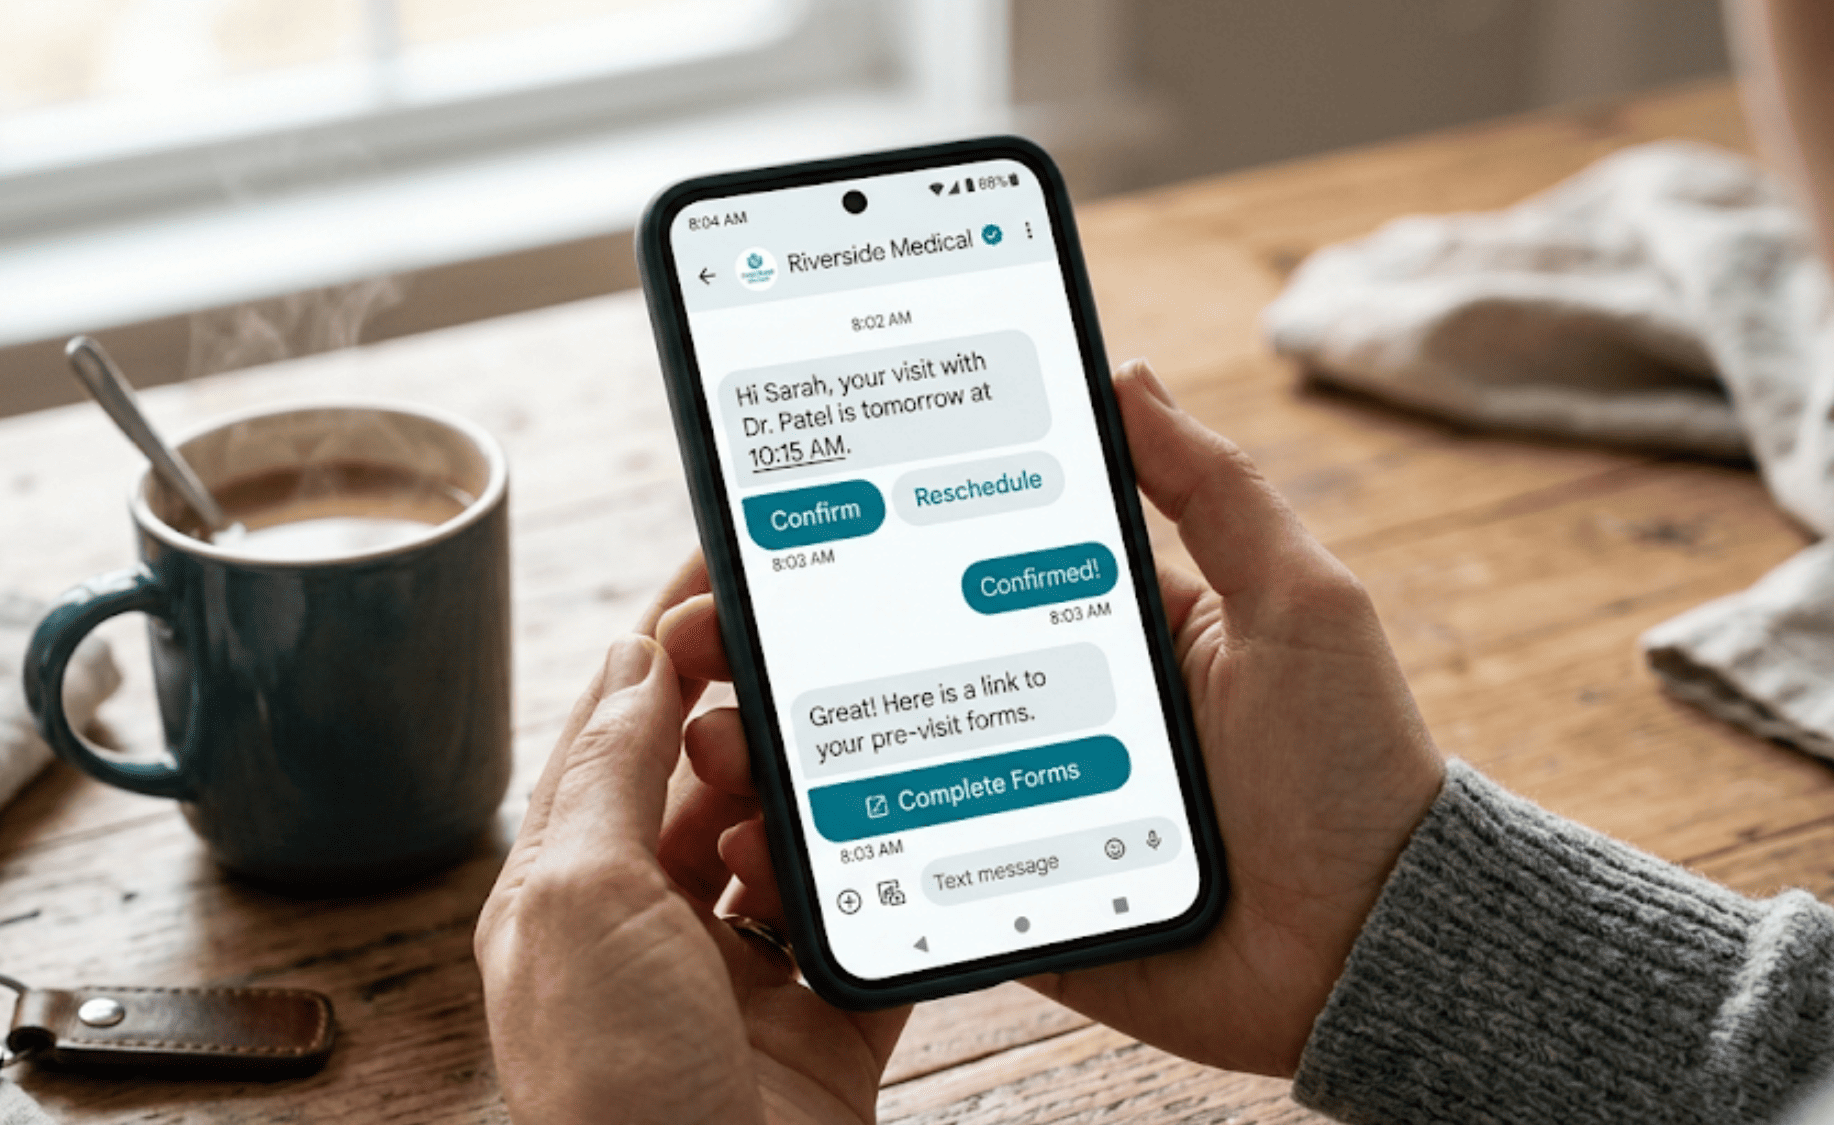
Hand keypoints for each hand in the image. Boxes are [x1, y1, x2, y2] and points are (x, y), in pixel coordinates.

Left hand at [475, 561, 909, 1124]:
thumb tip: (634, 656)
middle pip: (708, 779)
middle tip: (798, 638)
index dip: (666, 641)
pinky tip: (901, 838)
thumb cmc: (610, 1091)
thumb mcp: (576, 900)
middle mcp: (651, 928)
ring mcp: (740, 979)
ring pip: (792, 842)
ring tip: (828, 754)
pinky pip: (867, 926)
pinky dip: (887, 883)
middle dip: (750, 708)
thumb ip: (608, 773)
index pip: (616, 732)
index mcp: (570, 891)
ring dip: (815, 795)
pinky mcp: (825, 1025)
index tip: (720, 565)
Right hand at [656, 360, 1443, 1079]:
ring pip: (884, 770)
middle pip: (901, 665)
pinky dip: (835, 866)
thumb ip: (1215, 490)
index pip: (967, 562)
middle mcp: (1050, 708)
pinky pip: (911, 874)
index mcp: (1106, 628)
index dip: (876, 539)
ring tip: (718, 733)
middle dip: (795, 649)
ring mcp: (1024, 804)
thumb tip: (1125, 370)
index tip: (784, 512)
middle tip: (709, 629)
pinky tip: (764, 842)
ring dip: (789, 753)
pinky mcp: (1016, 895)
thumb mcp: (1300, 602)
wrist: (1376, 947)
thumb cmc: (1353, 766)